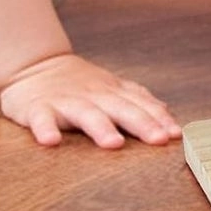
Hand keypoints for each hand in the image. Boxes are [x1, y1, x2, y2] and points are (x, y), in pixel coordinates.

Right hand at [0, 53, 180, 148]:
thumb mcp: (111, 88)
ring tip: (114, 144)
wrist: (35, 67)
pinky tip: (51, 142)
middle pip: (122, 109)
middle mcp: (95, 96)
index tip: (176, 135)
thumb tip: (166, 111)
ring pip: (86, 114)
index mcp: (114, 92)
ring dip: (101, 128)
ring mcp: (66, 102)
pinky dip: (45, 130)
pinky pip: (41, 119)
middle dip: (142, 124)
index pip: (142, 104)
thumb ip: (137, 99)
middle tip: (160, 140)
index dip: (159, 119)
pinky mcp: (38, 108)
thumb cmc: (79, 84)